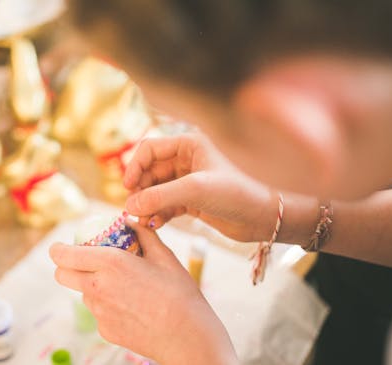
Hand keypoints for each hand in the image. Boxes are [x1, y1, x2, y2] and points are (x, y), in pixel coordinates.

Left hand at [49, 222, 236, 364]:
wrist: (187, 336)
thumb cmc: (179, 293)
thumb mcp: (164, 255)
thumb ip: (142, 234)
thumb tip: (129, 221)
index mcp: (110, 263)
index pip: (64, 255)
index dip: (58, 249)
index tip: (62, 247)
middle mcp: (98, 288)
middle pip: (62, 275)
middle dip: (66, 266)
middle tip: (84, 263)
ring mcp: (99, 312)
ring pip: (82, 293)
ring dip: (92, 286)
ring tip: (123, 287)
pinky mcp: (105, 330)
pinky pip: (99, 312)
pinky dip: (108, 306)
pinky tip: (132, 307)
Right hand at [124, 133, 276, 242]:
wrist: (264, 217)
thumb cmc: (237, 193)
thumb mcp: (195, 190)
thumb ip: (159, 196)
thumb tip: (129, 205)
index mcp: (189, 144)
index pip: (150, 149)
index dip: (134, 166)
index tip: (127, 187)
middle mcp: (188, 160)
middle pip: (150, 171)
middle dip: (140, 190)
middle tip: (133, 209)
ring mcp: (190, 181)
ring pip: (156, 190)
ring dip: (147, 204)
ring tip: (143, 220)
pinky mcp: (193, 201)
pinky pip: (166, 204)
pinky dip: (158, 213)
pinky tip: (155, 224)